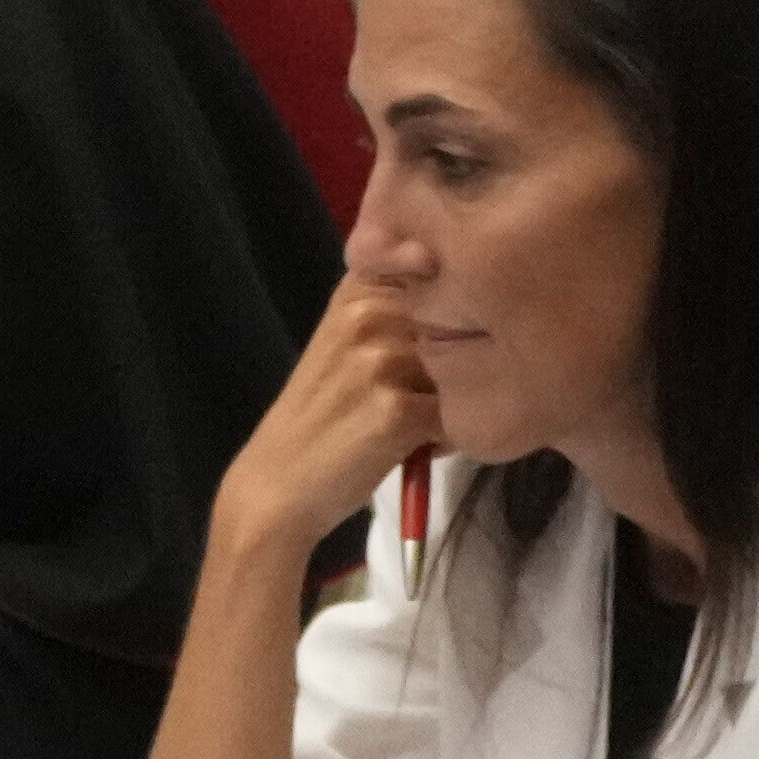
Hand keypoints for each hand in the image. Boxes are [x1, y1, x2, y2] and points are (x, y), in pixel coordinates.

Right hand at [210, 283, 446, 612]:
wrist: (276, 485)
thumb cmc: (320, 415)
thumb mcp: (346, 340)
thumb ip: (398, 306)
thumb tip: (482, 290)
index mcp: (356, 291)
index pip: (442, 273)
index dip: (452, 309)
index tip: (426, 346)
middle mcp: (367, 314)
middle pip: (463, 321)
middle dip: (460, 357)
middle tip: (420, 394)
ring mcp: (381, 360)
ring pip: (467, 367)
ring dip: (459, 396)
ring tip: (418, 421)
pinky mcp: (396, 409)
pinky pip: (461, 412)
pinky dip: (450, 434)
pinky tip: (418, 445)